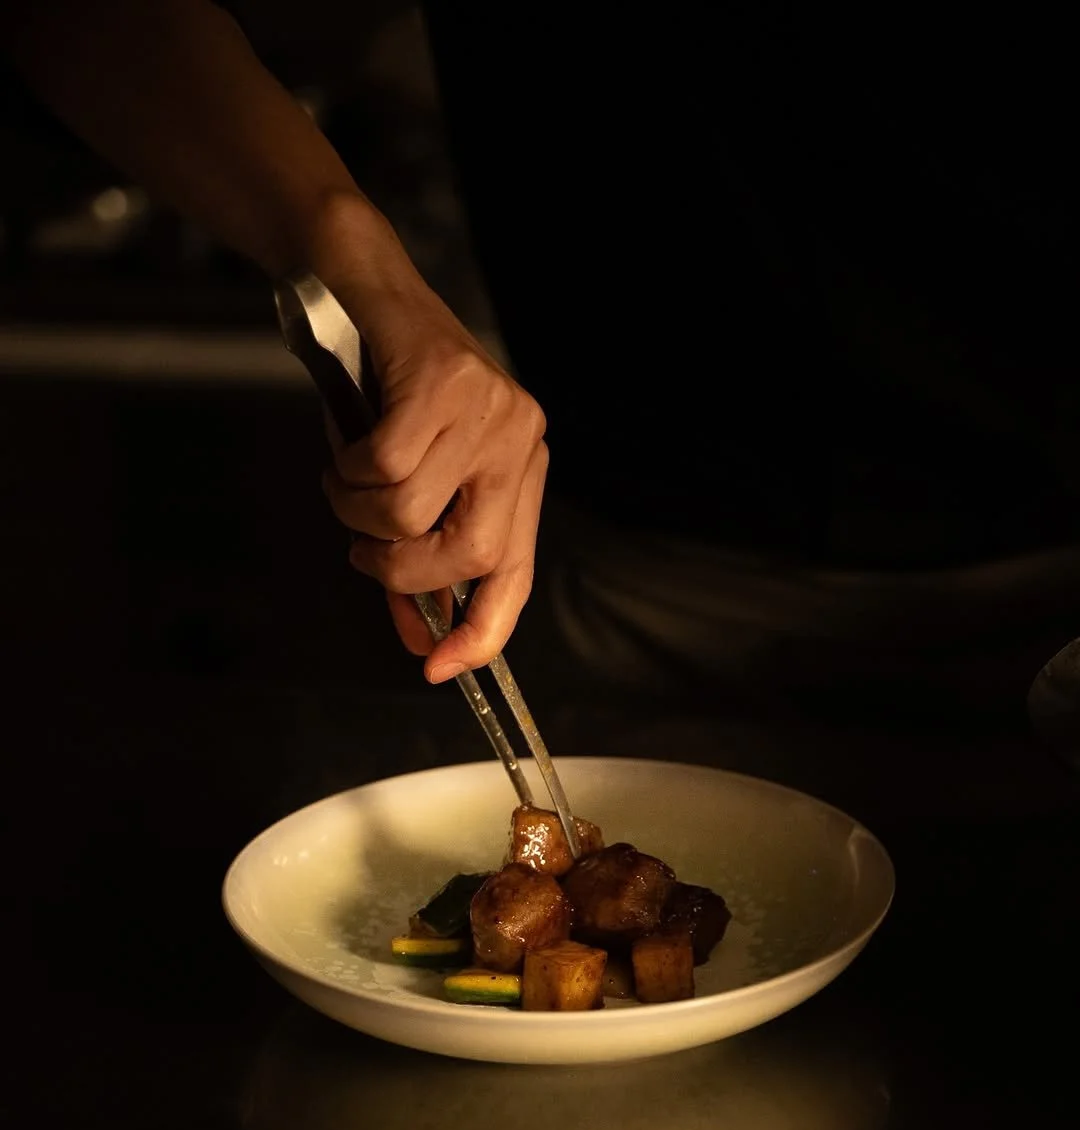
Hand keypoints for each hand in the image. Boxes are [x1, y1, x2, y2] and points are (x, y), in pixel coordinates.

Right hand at [313, 199, 547, 681]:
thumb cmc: (380, 393)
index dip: (483, 630)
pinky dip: (347, 469)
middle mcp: (518, 441)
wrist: (354, 286)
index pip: (514, 573)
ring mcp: (488, 407)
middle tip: (364, 546)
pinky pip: (384, 466)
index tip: (442, 668)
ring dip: (357, 511)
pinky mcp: (446, 378)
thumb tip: (423, 640)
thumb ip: (417, 565)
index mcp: (519, 473)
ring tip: (347, 477)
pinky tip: (347, 443)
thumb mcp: (405, 488)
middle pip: (470, 553)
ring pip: (412, 512)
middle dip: (400, 570)